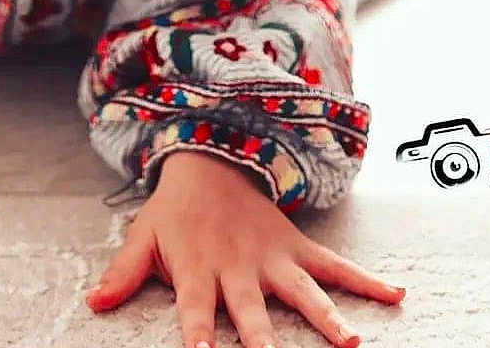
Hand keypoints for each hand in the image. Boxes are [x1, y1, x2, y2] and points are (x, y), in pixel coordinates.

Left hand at [86, 152, 404, 347]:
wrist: (207, 160)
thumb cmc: (173, 211)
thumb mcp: (142, 237)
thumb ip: (122, 273)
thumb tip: (93, 303)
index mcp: (198, 269)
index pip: (196, 312)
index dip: (199, 336)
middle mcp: (239, 268)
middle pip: (253, 314)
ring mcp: (272, 258)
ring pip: (303, 293)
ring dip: (329, 319)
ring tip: (354, 344)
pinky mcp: (295, 247)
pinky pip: (335, 266)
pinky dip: (366, 281)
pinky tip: (396, 294)